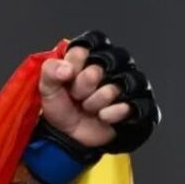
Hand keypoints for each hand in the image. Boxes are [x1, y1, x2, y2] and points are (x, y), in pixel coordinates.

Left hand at [38, 31, 157, 151]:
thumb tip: (65, 68)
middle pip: (96, 69)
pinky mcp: (137, 103)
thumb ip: (50, 70)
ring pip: (112, 89)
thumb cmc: (63, 106)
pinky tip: (101, 116)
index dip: (72, 64)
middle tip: (76, 95)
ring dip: (93, 103)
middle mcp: (113, 65)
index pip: (84, 48)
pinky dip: (108, 114)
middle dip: (80, 87)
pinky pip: (127, 106)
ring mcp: (127, 84)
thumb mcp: (47, 88)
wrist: (73, 136)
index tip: (66, 76)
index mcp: (92, 55)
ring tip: (87, 107)